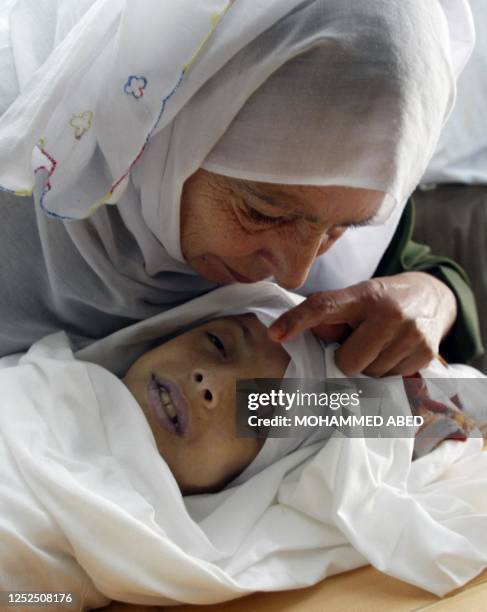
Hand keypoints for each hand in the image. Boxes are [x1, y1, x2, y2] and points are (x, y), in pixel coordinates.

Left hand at [268, 272, 457, 375]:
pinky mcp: (426, 353)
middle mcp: (389, 313)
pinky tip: (395, 351)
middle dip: (347, 359)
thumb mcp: (356, 298)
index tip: (275, 334)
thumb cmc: (381, 301)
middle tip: (358, 343)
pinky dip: (388, 371)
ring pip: (370, 375)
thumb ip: (331, 318)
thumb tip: (308, 336)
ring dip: (369, 367)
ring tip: (380, 345)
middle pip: (348, 362)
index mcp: (362, 295)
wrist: (432, 296)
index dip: (297, 321)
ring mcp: (410, 334)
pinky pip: (392, 380)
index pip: (324, 306)